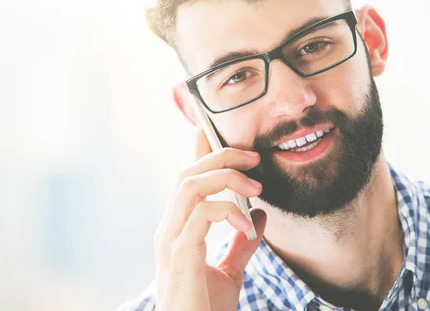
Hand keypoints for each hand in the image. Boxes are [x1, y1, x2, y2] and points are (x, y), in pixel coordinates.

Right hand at [153, 127, 266, 310]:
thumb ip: (241, 243)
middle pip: (187, 173)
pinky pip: (201, 215)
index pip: (185, 179)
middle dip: (221, 157)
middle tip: (253, 157)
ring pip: (189, 185)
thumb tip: (260, 216)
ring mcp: (170, 240)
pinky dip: (228, 212)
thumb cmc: (204, 309)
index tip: (223, 136)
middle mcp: (168, 229)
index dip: (201, 152)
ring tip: (255, 186)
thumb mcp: (229, 272)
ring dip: (225, 177)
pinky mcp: (179, 255)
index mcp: (177, 229)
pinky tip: (247, 226)